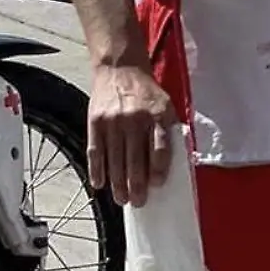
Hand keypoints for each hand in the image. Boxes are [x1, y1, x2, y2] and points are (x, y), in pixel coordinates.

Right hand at [86, 63, 175, 205]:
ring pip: (115, 159)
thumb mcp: (165, 106)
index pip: (159, 149)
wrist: (119, 68)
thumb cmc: (146, 92)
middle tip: (138, 202)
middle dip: (136, 185)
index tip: (156, 185)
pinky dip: (97, 169)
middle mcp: (134, 119)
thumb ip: (168, 132)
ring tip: (121, 199)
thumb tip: (174, 165)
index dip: (158, 170)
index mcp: (157, 115)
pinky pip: (96, 151)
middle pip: (135, 159)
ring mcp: (113, 121)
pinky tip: (99, 183)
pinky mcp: (95, 122)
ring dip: (118, 183)